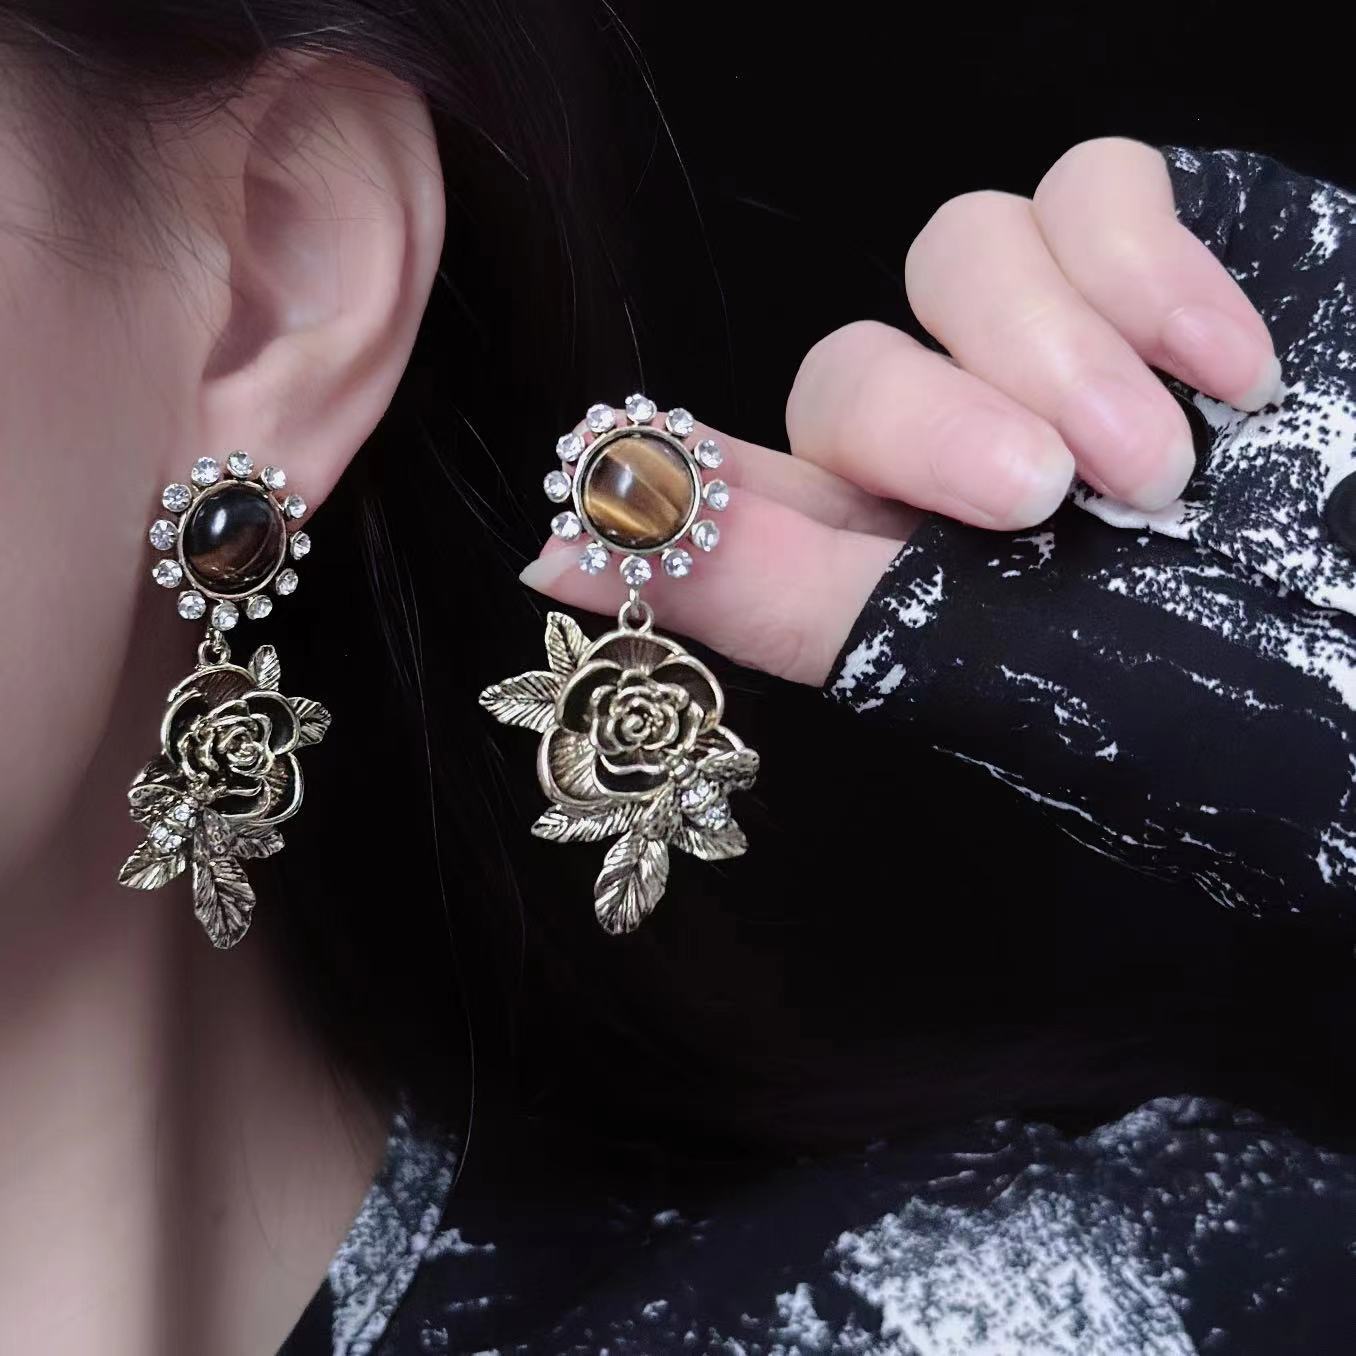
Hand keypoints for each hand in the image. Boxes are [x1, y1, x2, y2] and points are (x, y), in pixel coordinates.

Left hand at [520, 138, 1278, 684]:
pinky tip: (1233, 371)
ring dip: (1054, 352)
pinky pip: (1093, 185)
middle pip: (850, 362)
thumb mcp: (985, 675)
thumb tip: (549, 554)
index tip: (614, 471)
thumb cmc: (1222, 706)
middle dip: (939, 419)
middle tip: (1049, 501)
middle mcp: (954, 447)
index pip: (734, 480)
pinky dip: (1151, 271)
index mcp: (891, 558)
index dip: (674, 466)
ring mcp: (1051, 349)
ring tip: (1163, 463)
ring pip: (959, 247)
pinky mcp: (1153, 261)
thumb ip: (772, 602)